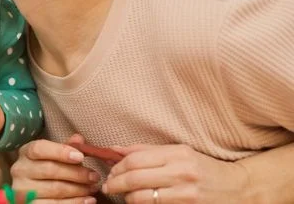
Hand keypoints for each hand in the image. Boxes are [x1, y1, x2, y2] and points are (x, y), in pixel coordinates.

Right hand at [10, 134, 99, 203]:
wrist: (33, 190)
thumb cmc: (46, 169)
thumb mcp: (53, 155)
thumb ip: (66, 147)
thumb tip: (79, 139)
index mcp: (26, 153)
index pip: (39, 149)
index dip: (60, 152)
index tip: (80, 156)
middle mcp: (20, 170)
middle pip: (50, 170)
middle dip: (77, 173)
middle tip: (94, 176)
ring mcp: (24, 190)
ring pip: (56, 189)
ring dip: (79, 189)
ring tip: (93, 187)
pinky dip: (75, 203)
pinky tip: (88, 200)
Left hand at [103, 144, 250, 202]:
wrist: (240, 189)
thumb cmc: (204, 169)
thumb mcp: (179, 152)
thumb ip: (146, 151)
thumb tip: (114, 150)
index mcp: (178, 154)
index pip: (135, 159)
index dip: (117, 167)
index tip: (110, 172)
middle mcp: (182, 173)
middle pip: (135, 179)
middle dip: (115, 184)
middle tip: (108, 187)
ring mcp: (187, 194)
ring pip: (143, 198)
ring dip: (127, 198)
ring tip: (124, 196)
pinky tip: (139, 203)